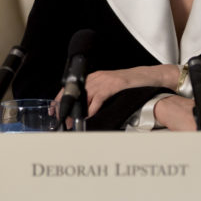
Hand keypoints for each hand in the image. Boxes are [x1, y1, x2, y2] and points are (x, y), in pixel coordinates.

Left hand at [52, 65, 177, 117]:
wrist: (146, 77)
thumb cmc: (128, 84)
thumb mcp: (108, 86)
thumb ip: (96, 95)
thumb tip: (84, 111)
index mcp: (93, 77)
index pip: (70, 88)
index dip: (60, 99)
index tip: (53, 110)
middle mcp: (95, 77)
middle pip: (74, 93)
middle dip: (66, 108)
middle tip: (63, 121)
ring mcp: (103, 81)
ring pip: (84, 97)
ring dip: (77, 112)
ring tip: (73, 123)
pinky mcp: (111, 86)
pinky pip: (97, 100)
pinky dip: (91, 110)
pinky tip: (88, 118)